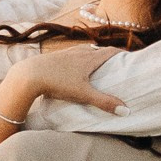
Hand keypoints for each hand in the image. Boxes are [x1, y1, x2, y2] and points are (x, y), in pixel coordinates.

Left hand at [1, 43, 121, 112]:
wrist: (29, 74)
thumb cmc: (58, 82)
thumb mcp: (84, 94)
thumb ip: (104, 102)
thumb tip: (126, 110)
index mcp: (88, 58)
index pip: (109, 51)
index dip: (121, 53)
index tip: (130, 56)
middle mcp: (78, 52)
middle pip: (97, 50)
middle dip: (108, 55)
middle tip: (117, 62)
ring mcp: (66, 53)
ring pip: (84, 50)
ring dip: (93, 55)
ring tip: (98, 64)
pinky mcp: (55, 57)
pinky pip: (72, 54)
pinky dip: (80, 58)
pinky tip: (75, 66)